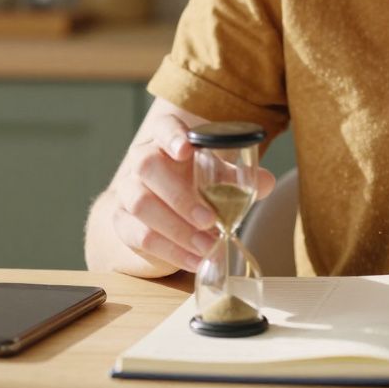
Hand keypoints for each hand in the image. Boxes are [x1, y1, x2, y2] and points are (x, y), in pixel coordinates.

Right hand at [111, 109, 275, 272]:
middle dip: (180, 196)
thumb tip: (266, 182)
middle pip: (147, 167)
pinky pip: (141, 235)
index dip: (172, 136)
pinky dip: (172, 250)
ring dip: (178, 229)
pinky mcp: (122, 222)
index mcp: (166, 141)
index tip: (185, 149)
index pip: (164, 128)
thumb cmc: (190, 186)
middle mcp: (142, 161)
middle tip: (209, 220)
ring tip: (208, 246)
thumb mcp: (216, 178)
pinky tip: (195, 259)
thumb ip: (239, 178)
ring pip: (142, 205)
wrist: (158, 215)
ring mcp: (127, 191)